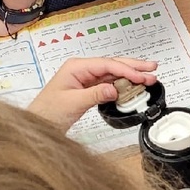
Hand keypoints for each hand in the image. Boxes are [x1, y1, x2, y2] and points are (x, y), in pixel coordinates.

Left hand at [28, 57, 158, 130]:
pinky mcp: (88, 89)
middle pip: (112, 65)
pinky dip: (123, 85)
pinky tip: (133, 86)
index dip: (126, 69)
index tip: (141, 76)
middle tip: (152, 68)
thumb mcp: (73, 103)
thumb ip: (95, 94)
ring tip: (149, 77)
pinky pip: (109, 84)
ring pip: (113, 74)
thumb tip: (114, 89)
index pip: (107, 65)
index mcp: (76, 67)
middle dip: (133, 67)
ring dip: (131, 76)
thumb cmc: (47, 112)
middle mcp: (82, 70)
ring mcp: (85, 79)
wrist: (37, 124)